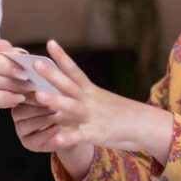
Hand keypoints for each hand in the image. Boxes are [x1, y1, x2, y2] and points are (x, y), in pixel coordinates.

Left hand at [14, 40, 172, 166]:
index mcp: (91, 91)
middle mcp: (90, 100)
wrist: (146, 126)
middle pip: (69, 84)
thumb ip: (82, 96)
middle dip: (51, 74)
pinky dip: (67, 138)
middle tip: (35, 63)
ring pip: (71, 107)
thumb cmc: (121, 113)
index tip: (49, 42)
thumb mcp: (101, 100)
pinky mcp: (97, 134)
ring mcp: (92, 117)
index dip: (61, 57)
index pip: (74, 70)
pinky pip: (79, 136)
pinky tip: (54, 138)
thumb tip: (63, 89)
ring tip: (38, 95)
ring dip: (55, 100)